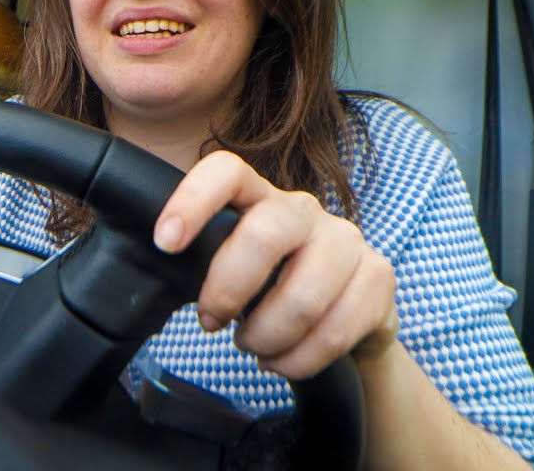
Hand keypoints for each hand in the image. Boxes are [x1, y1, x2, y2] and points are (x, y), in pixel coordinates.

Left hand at [153, 150, 398, 379]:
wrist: (350, 317)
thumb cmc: (274, 288)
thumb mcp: (235, 266)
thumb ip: (203, 261)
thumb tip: (154, 270)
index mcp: (259, 198)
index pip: (226, 172)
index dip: (192, 200)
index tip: (165, 242)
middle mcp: (304, 210)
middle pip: (264, 235)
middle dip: (229, 290)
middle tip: (213, 320)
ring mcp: (347, 241)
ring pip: (301, 299)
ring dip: (265, 338)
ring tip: (253, 345)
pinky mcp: (379, 279)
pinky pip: (333, 334)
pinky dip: (297, 362)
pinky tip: (284, 359)